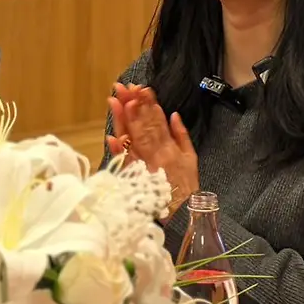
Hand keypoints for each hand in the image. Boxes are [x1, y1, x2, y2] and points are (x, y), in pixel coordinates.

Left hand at [106, 84, 198, 213]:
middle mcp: (157, 153)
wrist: (183, 216)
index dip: (148, 104)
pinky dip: (120, 150)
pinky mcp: (136, 178)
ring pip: (133, 138)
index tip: (140, 88)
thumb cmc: (186, 187)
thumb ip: (182, 136)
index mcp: (170, 148)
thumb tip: (173, 115)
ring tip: (116, 101)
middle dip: (132, 104)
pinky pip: (127, 162)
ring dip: (124, 119)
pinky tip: (112, 136)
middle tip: (122, 88)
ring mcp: (145, 165)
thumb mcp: (191, 159)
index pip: (158, 120)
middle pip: (142, 125)